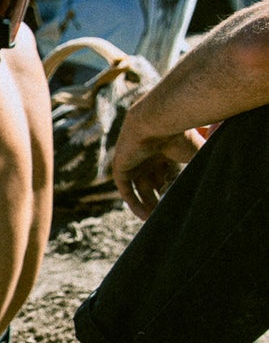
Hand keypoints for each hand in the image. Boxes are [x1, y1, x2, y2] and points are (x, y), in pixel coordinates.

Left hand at [113, 104, 203, 219]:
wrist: (157, 121)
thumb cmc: (180, 135)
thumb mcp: (197, 154)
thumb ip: (203, 168)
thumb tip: (221, 184)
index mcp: (165, 149)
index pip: (169, 174)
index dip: (175, 189)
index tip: (182, 204)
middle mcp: (148, 155)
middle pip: (154, 183)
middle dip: (161, 200)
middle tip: (170, 216)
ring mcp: (134, 161)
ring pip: (140, 187)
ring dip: (148, 205)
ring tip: (158, 220)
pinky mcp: (120, 166)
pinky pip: (126, 189)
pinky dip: (134, 203)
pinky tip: (144, 216)